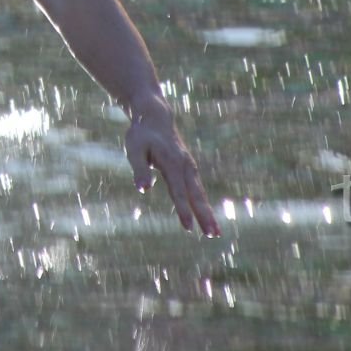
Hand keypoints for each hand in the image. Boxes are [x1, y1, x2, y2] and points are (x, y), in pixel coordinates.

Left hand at [125, 95, 220, 235]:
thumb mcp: (134, 149)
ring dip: (208, 213)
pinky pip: (197, 189)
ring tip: (216, 233)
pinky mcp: (188, 168)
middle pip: (196, 195)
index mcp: (172, 163)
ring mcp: (189, 167)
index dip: (183, 210)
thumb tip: (143, 190)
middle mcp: (184, 166)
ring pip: (200, 193)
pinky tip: (207, 218)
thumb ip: (139, 169)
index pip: (178, 191)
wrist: (155, 116)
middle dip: (205, 215)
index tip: (189, 228)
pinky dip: (204, 204)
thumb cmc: (141, 134)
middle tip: (213, 235)